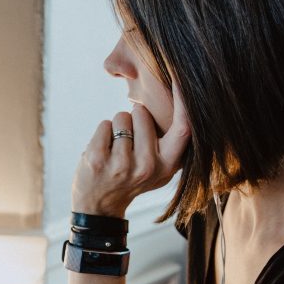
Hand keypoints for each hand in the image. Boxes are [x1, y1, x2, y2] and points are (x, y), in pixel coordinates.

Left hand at [72, 83, 190, 216]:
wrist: (99, 206)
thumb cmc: (132, 178)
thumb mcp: (160, 167)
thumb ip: (171, 142)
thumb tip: (183, 99)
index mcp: (168, 165)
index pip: (183, 128)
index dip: (184, 101)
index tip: (182, 77)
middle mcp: (148, 166)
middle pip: (143, 113)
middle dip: (134, 118)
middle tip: (130, 144)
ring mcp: (122, 164)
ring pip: (122, 116)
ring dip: (117, 127)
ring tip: (116, 150)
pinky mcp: (98, 160)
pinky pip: (105, 124)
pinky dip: (102, 133)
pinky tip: (103, 153)